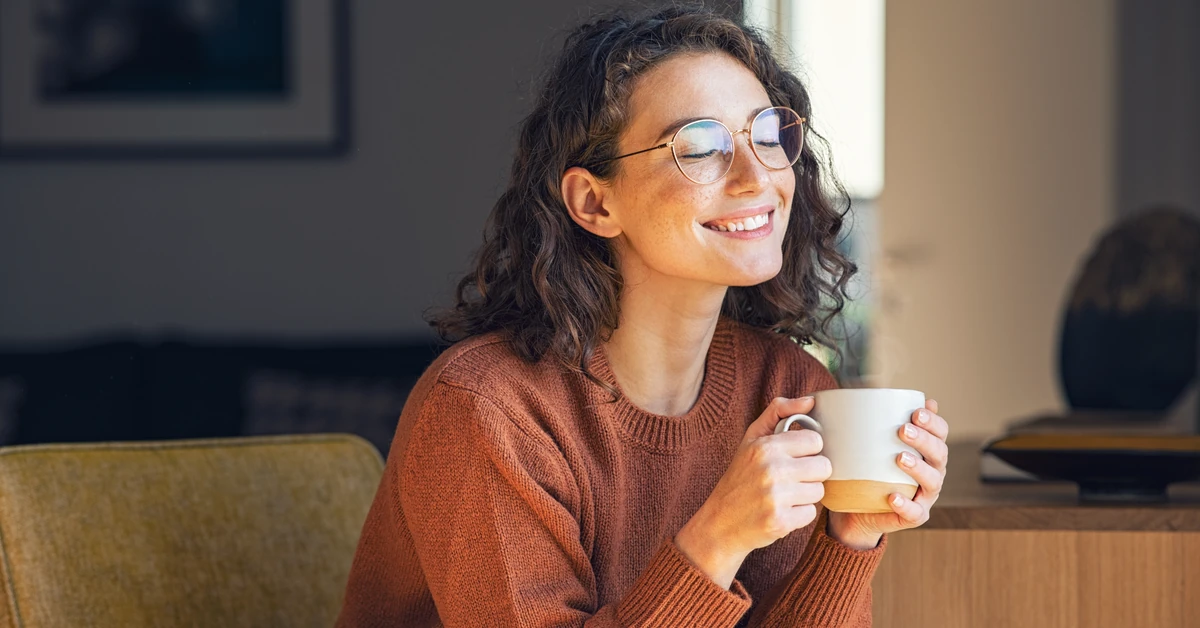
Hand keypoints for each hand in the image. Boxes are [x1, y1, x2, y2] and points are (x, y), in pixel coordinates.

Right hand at [676, 396, 831, 587]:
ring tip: (784, 496)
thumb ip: (778, 412)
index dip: (807, 450)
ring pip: (819, 491)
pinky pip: (811, 514)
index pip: (815, 441)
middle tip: (790, 479)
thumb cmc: (740, 477)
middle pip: (823, 467)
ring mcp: (776, 497)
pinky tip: (781, 511)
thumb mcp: (751, 439)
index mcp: (766, 446)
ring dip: (805, 495)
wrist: (720, 522)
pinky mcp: (781, 522)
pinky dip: (799, 515)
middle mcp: (771, 470)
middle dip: (810, 474)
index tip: (793, 458)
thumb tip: (811, 400)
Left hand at [827, 399, 949, 549]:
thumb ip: (876, 422)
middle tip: (903, 430)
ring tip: (900, 458)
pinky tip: (893, 496)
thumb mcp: (870, 444)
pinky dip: (906, 504)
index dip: (934, 422)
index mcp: (927, 451)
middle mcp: (932, 472)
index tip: (916, 412)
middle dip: (924, 440)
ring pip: (932, 481)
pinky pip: (914, 512)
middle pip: (939, 454)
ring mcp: (925, 496)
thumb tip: (871, 390)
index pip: (940, 433)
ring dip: (918, 468)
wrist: (857, 509)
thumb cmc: (867, 469)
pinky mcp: (913, 516)